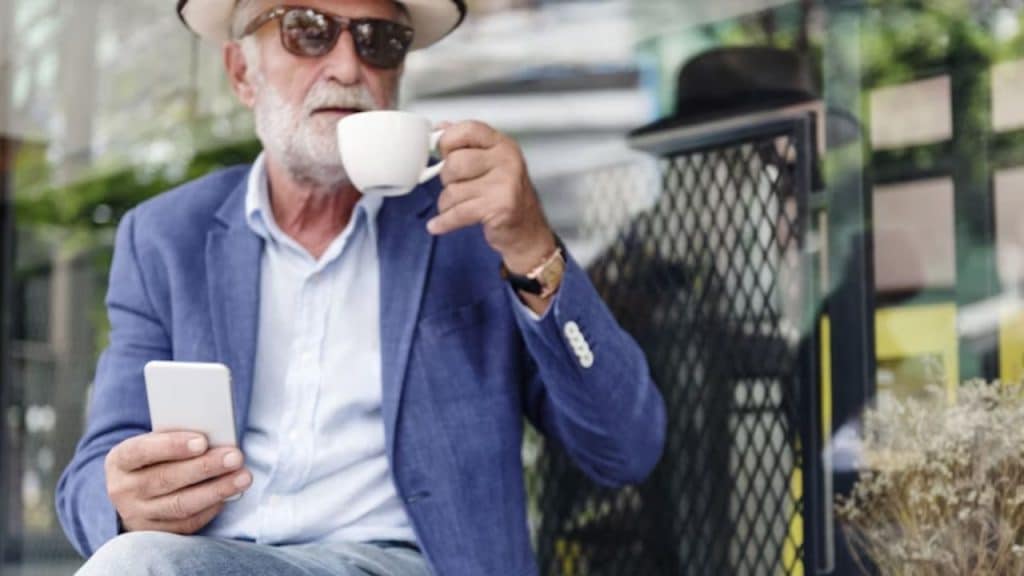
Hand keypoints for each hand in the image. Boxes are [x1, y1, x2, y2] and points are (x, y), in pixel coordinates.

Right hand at [105, 431, 251, 533]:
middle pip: (167, 479)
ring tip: (243, 478)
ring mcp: (136, 515)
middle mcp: (123, 490)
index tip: (202, 441)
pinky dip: (210, 508)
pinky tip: (229, 496)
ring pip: (180, 504)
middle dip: (205, 467)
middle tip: (235, 457)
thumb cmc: (154, 460)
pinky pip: (186, 523)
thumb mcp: (154, 445)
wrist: (134, 494)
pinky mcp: (153, 533)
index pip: (141, 451)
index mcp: (120, 460)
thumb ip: (176, 439)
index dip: (172, 446)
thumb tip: (216, 436)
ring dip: (216, 490)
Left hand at [426, 121, 556, 274]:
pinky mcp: (499, 207)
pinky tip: (437, 225)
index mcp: (503, 145)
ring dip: (447, 204)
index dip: (448, 141)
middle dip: (447, 179)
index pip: (468, 129)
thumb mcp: (491, 164)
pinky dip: (444, 222)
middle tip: (455, 186)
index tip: (441, 152)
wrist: (528, 232)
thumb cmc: (507, 198)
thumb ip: (467, 145)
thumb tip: (441, 128)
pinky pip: (457, 213)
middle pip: (454, 162)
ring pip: (453, 190)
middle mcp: (507, 160)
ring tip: (456, 207)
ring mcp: (504, 183)